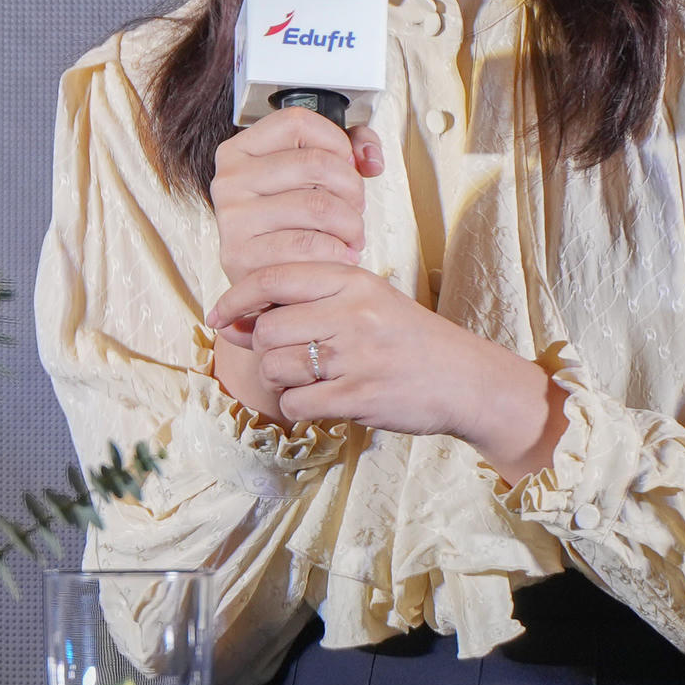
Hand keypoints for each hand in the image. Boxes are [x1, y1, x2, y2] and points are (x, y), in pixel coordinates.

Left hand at [205, 262, 565, 479]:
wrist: (466, 380)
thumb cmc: (404, 340)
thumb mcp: (362, 303)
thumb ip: (300, 305)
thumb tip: (227, 323)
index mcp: (352, 280)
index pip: (271, 277)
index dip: (233, 299)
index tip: (218, 317)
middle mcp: (353, 313)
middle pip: (266, 330)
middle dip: (264, 350)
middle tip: (291, 359)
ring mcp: (357, 355)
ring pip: (275, 368)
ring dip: (281, 380)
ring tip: (312, 379)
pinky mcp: (360, 396)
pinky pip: (296, 404)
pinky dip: (300, 407)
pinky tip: (324, 400)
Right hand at [210, 105, 384, 294]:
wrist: (265, 286)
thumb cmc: (290, 226)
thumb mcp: (310, 178)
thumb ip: (348, 150)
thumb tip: (370, 158)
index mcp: (239, 151)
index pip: (297, 122)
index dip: (335, 140)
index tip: (345, 164)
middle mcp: (229, 180)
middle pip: (316, 163)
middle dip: (353, 188)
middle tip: (356, 207)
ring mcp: (232, 218)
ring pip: (319, 205)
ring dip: (351, 224)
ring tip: (351, 235)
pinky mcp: (240, 256)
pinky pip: (309, 245)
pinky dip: (336, 252)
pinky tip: (338, 254)